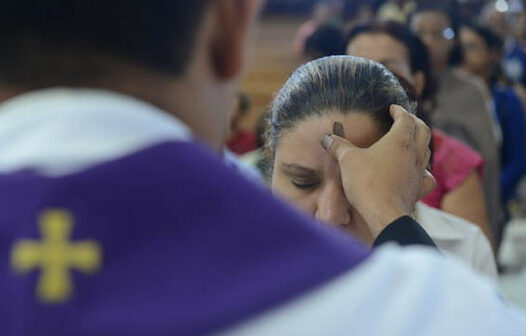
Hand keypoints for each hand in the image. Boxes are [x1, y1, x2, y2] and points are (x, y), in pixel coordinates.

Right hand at [321, 105, 435, 237]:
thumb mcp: (347, 160)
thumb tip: (326, 138)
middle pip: (423, 131)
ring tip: (411, 142)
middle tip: (406, 119)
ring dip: (420, 143)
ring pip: (427, 151)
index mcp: (399, 140)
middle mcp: (414, 153)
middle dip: (415, 122)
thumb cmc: (366, 182)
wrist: (383, 213)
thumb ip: (338, 146)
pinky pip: (427, 176)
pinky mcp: (419, 188)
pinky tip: (418, 173)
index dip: (399, 111)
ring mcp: (419, 171)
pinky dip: (423, 171)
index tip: (392, 108)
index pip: (405, 118)